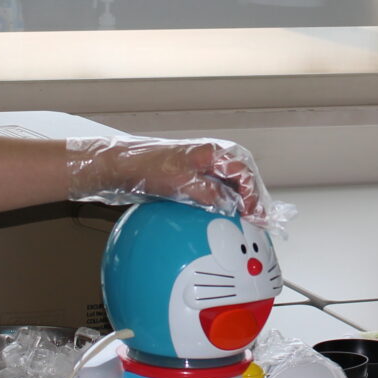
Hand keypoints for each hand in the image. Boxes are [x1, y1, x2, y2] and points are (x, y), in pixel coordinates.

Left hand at [66, 136, 293, 231]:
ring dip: (237, 204)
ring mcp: (201, 169)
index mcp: (213, 152)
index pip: (244, 175)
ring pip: (228, 187)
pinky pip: (212, 193)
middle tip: (259, 224)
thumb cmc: (148, 168)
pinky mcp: (190, 179)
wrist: (119, 166)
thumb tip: (231, 206)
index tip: (256, 217)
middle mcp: (210, 158)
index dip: (253, 197)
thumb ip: (209, 194)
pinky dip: (221, 206)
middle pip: (241, 180)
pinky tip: (220, 222)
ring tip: (244, 224)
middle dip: (251, 201)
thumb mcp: (182, 183)